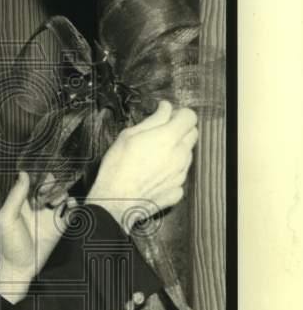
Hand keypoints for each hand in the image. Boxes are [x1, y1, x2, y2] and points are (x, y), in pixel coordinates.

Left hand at [0, 171, 76, 303]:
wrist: (20, 267)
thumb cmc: (9, 244)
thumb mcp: (7, 217)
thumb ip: (15, 195)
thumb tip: (23, 174)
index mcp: (21, 203)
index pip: (32, 183)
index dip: (38, 177)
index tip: (41, 178)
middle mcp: (36, 208)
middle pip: (49, 187)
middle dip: (52, 184)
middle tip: (48, 191)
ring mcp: (48, 216)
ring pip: (61, 196)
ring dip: (62, 194)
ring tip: (57, 201)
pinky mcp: (59, 227)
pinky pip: (71, 211)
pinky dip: (74, 205)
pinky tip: (70, 205)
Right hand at [86, 99, 198, 231]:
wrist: (115, 201)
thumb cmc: (117, 167)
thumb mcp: (129, 135)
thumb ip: (153, 120)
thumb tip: (165, 108)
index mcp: (169, 137)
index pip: (190, 116)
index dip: (179, 114)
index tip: (167, 116)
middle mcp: (180, 154)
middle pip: (193, 134)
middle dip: (181, 130)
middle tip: (161, 134)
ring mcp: (181, 174)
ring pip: (188, 154)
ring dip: (177, 150)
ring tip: (155, 156)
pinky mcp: (177, 189)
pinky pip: (180, 174)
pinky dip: (172, 171)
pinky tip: (155, 174)